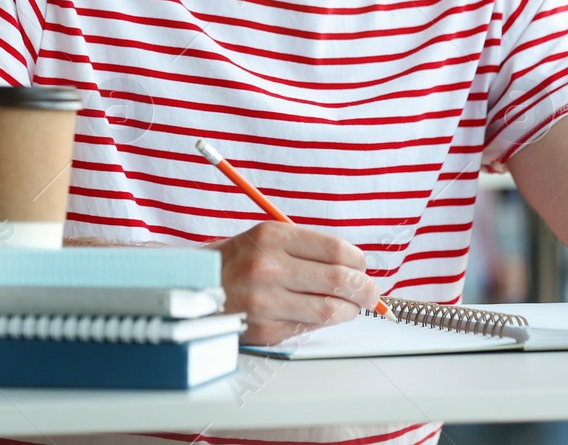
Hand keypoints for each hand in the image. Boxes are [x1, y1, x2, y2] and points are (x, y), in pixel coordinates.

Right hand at [211, 221, 381, 345]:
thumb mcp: (268, 237)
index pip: (335, 249)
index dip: (358, 261)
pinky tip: (320, 314)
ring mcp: (265, 302)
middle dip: (365, 288)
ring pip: (328, 309)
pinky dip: (321, 321)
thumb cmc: (239, 260)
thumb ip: (308, 248)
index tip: (362, 266)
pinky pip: (308, 327)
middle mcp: (268, 267)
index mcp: (272, 236)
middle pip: (338, 279)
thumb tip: (355, 267)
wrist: (197, 286)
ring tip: (351, 306)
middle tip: (370, 292)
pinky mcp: (264, 330)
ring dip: (349, 309)